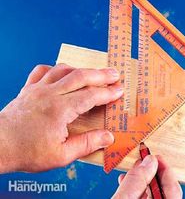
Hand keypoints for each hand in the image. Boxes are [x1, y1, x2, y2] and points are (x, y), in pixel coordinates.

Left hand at [0, 64, 122, 172]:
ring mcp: (38, 88)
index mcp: (60, 110)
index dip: (108, 93)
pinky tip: (62, 72)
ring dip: (81, 69)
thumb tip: (108, 137)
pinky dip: (56, 68)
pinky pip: (43, 70)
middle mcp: (50, 94)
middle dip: (101, 75)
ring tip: (93, 72)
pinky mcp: (29, 88)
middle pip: (81, 77)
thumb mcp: (60, 155)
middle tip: (114, 73)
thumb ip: (87, 144)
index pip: (91, 96)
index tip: (119, 91)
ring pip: (64, 69)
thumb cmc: (26, 152)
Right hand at [112, 155, 181, 198]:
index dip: (165, 168)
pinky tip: (126, 182)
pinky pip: (144, 197)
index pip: (173, 187)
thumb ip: (137, 180)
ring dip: (142, 179)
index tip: (156, 156)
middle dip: (152, 171)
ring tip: (133, 169)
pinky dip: (137, 188)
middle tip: (144, 160)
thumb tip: (149, 161)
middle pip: (163, 188)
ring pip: (153, 193)